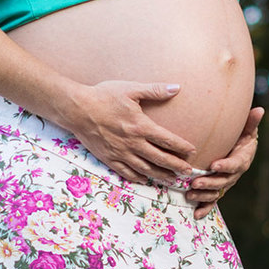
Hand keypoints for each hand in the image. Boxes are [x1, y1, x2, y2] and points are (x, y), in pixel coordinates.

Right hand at [68, 80, 197, 184]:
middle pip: (160, 159)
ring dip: (160, 175)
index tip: (192, 152)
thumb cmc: (103, 96)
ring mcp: (120, 153)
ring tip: (171, 180)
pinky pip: (126, 172)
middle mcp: (133, 143)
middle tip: (188, 173)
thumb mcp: (131, 89)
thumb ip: (155, 90)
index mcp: (141, 126)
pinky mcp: (108, 158)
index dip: (182, 147)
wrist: (77, 109)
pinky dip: (138, 177)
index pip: (167, 140)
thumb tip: (177, 88)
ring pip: (145, 169)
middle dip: (176, 167)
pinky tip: (145, 179)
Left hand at [186, 106, 263, 217]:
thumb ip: (251, 122)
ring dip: (204, 195)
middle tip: (195, 182)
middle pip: (223, 181)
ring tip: (190, 194)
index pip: (235, 164)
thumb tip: (260, 109)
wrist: (237, 150)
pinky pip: (212, 201)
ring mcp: (226, 183)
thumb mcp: (246, 129)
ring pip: (216, 192)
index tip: (214, 165)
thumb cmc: (241, 137)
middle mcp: (234, 174)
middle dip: (210, 183)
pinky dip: (205, 208)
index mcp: (242, 160)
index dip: (226, 165)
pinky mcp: (218, 190)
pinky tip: (196, 214)